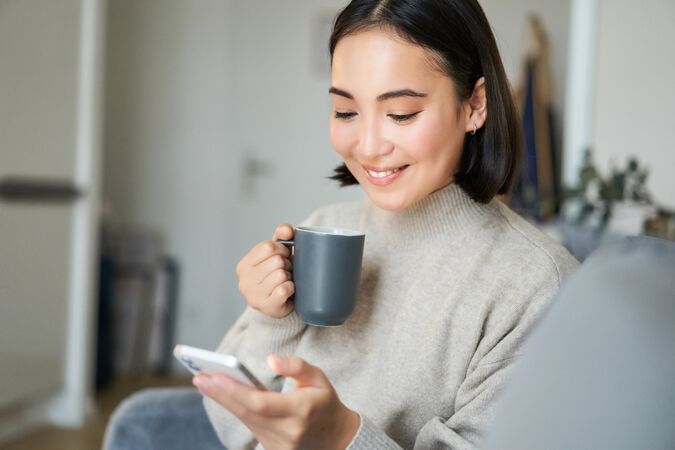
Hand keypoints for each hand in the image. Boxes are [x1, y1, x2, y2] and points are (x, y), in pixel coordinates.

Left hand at [194, 355, 359, 449]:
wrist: (337, 438)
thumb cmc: (325, 403)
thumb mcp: (319, 378)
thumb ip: (297, 366)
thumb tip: (271, 359)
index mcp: (301, 411)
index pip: (260, 402)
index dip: (235, 391)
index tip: (215, 376)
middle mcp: (288, 431)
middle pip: (246, 412)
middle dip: (221, 394)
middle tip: (199, 377)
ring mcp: (279, 445)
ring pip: (245, 420)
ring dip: (224, 401)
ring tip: (205, 382)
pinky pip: (251, 426)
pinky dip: (237, 410)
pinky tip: (223, 395)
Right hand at [236, 224, 294, 317]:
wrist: (281, 303)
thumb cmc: (278, 274)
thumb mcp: (278, 253)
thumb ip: (282, 236)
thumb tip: (287, 230)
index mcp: (244, 265)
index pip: (267, 247)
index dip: (282, 249)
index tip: (284, 256)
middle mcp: (244, 281)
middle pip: (276, 261)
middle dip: (287, 264)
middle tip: (286, 271)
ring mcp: (253, 296)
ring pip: (280, 275)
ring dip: (289, 277)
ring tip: (286, 281)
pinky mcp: (266, 307)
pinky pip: (284, 290)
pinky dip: (291, 288)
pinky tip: (288, 291)